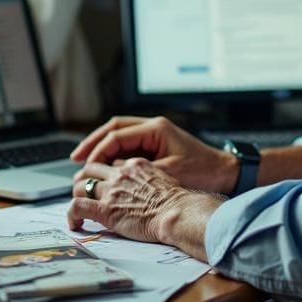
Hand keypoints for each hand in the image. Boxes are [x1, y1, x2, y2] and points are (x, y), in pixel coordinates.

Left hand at [67, 158, 219, 261]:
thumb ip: (151, 180)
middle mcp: (120, 175)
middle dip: (84, 179)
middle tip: (83, 190)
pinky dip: (71, 215)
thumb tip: (150, 188)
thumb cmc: (178, 202)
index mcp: (136, 165)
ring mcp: (111, 191)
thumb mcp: (165, 180)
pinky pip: (77, 207)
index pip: (111, 164)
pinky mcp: (105, 210)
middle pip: (91, 169)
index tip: (104, 183)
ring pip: (80, 186)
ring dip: (77, 195)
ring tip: (79, 207)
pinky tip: (75, 223)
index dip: (105, 174)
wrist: (178, 212)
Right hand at [70, 116, 236, 193]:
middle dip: (93, 142)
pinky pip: (128, 145)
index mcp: (156, 128)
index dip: (98, 149)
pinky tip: (104, 167)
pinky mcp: (156, 145)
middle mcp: (153, 127)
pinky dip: (113, 154)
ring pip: (119, 135)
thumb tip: (111, 174)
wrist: (226, 173)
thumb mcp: (169, 174)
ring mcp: (154, 134)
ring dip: (101, 147)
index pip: (117, 134)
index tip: (85, 164)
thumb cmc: (203, 173)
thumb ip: (139, 172)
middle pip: (114, 128)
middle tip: (75, 158)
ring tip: (83, 162)